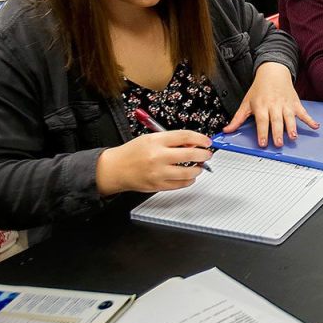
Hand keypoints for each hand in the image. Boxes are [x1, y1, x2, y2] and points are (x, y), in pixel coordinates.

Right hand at [95, 131, 213, 195]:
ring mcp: (158, 172)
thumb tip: (192, 144)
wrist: (115, 169)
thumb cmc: (132, 152)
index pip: (185, 137)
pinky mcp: (158, 185)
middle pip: (190, 155)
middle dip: (204, 154)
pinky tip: (189, 176)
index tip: (207, 142)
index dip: (200, 139)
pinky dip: (189, 180)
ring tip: (199, 166)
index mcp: (156, 141)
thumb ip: (171, 140)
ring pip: (188, 172)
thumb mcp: (150, 138)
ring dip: (198, 169)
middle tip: (207, 154)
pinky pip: (180, 184)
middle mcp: (158, 156)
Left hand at [223, 62, 317, 146]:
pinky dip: (310, 119)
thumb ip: (237, 118)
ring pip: (289, 117)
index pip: (261, 121)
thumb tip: (226, 130)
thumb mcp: (246, 102)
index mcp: (261, 106)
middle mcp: (274, 105)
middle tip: (278, 143)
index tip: (262, 143)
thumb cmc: (259, 89)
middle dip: (277, 132)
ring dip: (292, 127)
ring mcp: (286, 104)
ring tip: (293, 137)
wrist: (273, 72)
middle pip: (276, 121)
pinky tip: (315, 126)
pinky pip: (303, 112)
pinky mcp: (295, 103)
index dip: (262, 132)